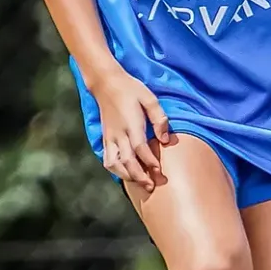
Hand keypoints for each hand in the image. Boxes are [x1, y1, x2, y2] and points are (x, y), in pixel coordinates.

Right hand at [92, 67, 174, 191]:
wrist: (106, 83)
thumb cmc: (131, 89)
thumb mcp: (150, 98)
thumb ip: (159, 119)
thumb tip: (165, 140)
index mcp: (131, 124)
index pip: (140, 149)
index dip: (150, 162)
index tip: (159, 171)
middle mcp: (118, 134)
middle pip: (127, 161)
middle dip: (139, 176)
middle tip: (151, 186)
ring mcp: (110, 137)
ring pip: (113, 164)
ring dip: (125, 176)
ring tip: (138, 183)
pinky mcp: (105, 138)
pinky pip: (107, 159)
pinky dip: (115, 170)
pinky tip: (125, 174)